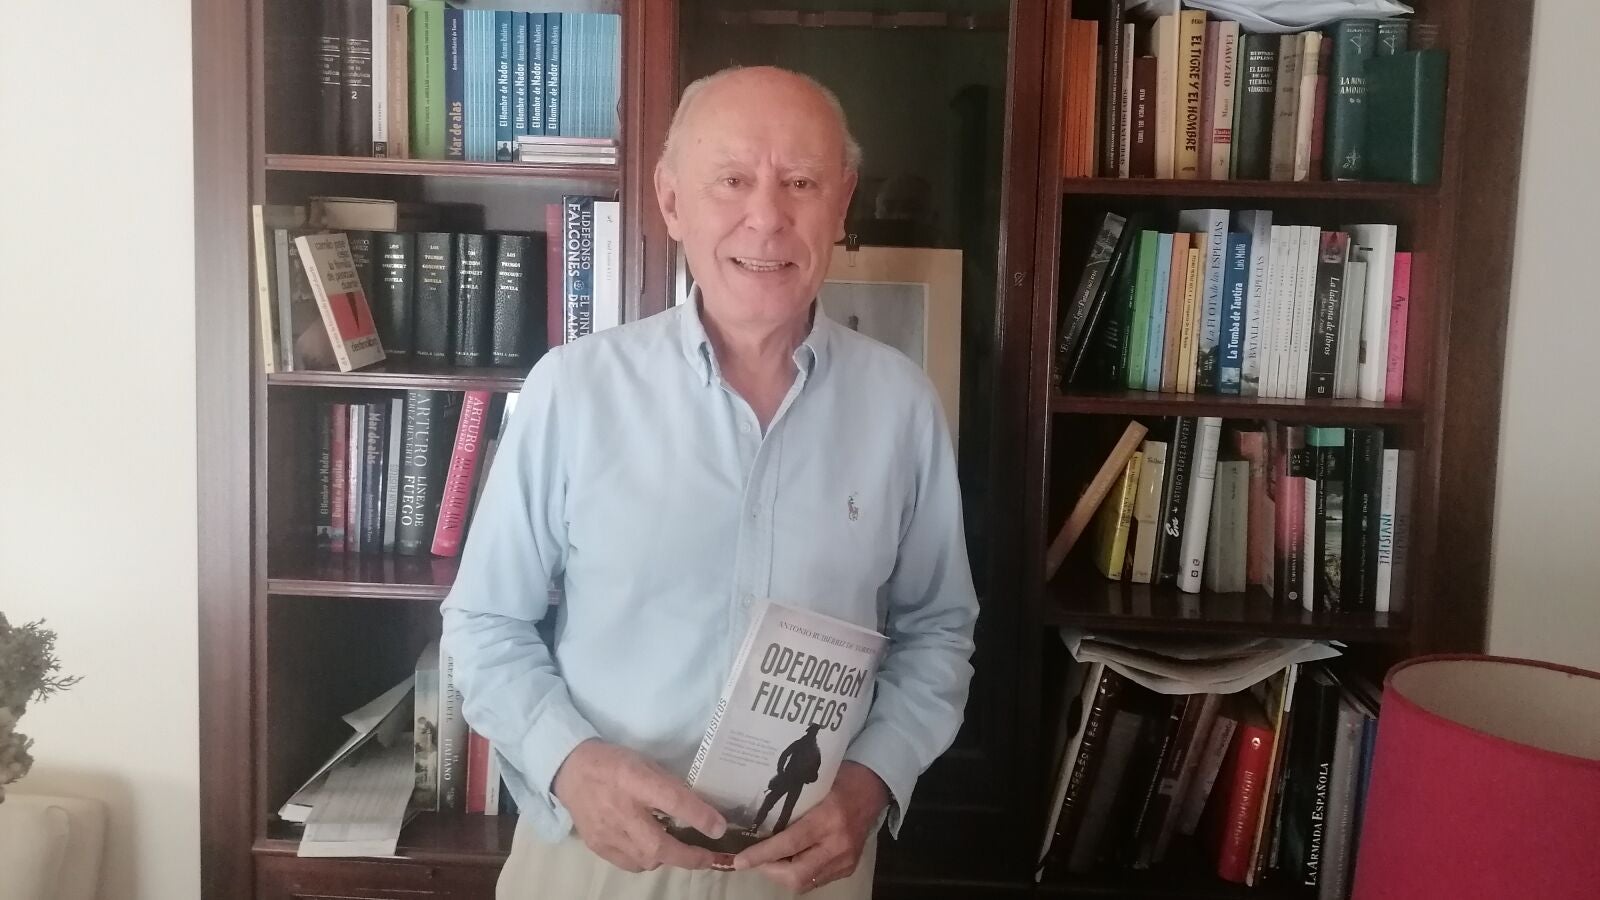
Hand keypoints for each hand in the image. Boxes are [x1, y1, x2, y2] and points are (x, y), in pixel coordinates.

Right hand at [552, 739, 727, 872]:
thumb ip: (671, 787)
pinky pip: (630, 864)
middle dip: (689, 857)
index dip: (699, 816)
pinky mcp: (597, 846)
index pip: (672, 800)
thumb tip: (703, 811)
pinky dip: (646, 859)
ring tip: (677, 848)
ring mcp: (606, 832)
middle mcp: (620, 809)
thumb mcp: (646, 763)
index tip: (719, 829)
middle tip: (709, 858)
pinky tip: (650, 848)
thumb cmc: (616, 763)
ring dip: (667, 858)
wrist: (571, 770)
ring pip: (646, 860)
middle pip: (658, 846)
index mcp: (634, 779)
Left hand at [731, 762, 888, 892]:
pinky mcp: (848, 869)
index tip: (740, 861)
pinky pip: (815, 880)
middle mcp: (838, 845)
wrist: (873, 788)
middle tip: (756, 857)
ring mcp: (846, 861)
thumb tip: (757, 824)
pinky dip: (798, 873)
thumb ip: (791, 807)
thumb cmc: (840, 779)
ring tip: (772, 857)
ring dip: (782, 874)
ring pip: (804, 883)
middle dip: (770, 870)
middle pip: (796, 874)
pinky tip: (792, 858)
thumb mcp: (814, 786)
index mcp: (828, 819)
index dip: (762, 855)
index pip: (789, 844)